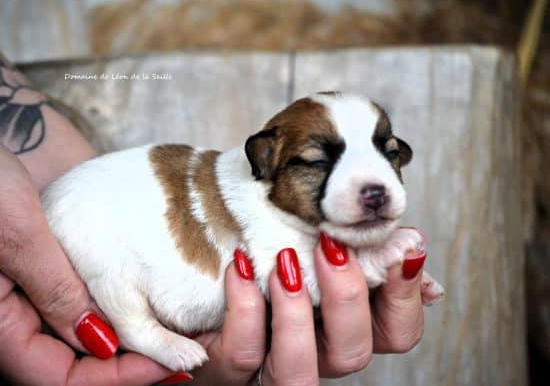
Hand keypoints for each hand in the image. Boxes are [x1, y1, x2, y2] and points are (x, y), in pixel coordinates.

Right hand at [0, 123, 172, 384]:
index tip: (168, 365)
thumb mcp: (11, 230)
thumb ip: (52, 288)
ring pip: (77, 334)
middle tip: (183, 352)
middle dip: (128, 364)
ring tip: (175, 329)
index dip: (116, 379)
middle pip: (72, 362)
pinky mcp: (34, 267)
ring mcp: (21, 292)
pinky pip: (74, 299)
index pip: (59, 378)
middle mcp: (7, 316)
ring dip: (125, 336)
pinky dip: (111, 303)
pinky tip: (144, 294)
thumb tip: (98, 341)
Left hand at [192, 234, 426, 384]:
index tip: (402, 250)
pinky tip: (240, 265)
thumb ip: (362, 248)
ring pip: (299, 373)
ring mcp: (271, 365)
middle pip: (352, 354)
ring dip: (296, 315)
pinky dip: (244, 306)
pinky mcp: (226, 366)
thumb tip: (412, 249)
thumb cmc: (270, 249)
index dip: (406, 298)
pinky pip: (242, 354)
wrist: (203, 264)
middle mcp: (315, 353)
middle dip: (346, 297)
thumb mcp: (317, 242)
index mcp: (345, 325)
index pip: (397, 334)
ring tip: (284, 263)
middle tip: (330, 246)